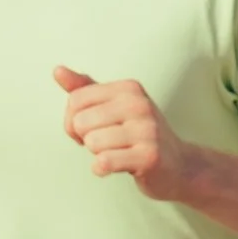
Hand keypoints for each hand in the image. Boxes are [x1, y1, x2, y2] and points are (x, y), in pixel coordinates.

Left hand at [55, 67, 198, 201]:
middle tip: (107, 143)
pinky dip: (102, 168)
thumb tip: (57, 70)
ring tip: (118, 152)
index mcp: (128, 88)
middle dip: (85, 138)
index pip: (75, 100)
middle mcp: (139, 105)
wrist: (180, 166)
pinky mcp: (149, 157)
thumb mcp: (113, 106)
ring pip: (91, 142)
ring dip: (98, 154)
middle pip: (80, 121)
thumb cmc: (139, 134)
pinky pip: (104, 161)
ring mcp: (147, 130)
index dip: (73, 120)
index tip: (92, 128)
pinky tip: (117, 166)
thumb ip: (84, 89)